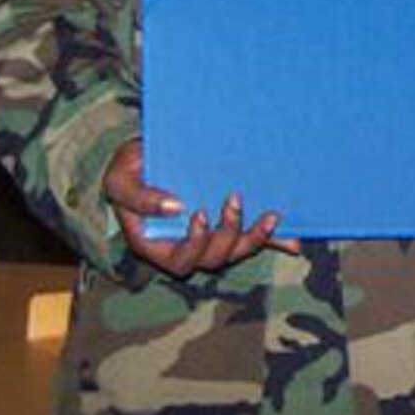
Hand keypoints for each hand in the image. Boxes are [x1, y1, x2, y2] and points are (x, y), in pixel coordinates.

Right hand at [103, 138, 295, 277]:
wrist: (147, 152)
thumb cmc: (128, 169)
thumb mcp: (120, 179)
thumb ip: (139, 197)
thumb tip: (175, 207)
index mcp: (157, 244)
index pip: (180, 261)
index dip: (195, 245)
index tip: (200, 214)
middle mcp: (186, 245)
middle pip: (213, 259)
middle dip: (228, 235)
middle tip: (234, 200)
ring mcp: (211, 235)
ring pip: (236, 252)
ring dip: (256, 238)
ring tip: (270, 215)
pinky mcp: (230, 222)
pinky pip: (254, 239)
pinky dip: (274, 240)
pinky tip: (294, 240)